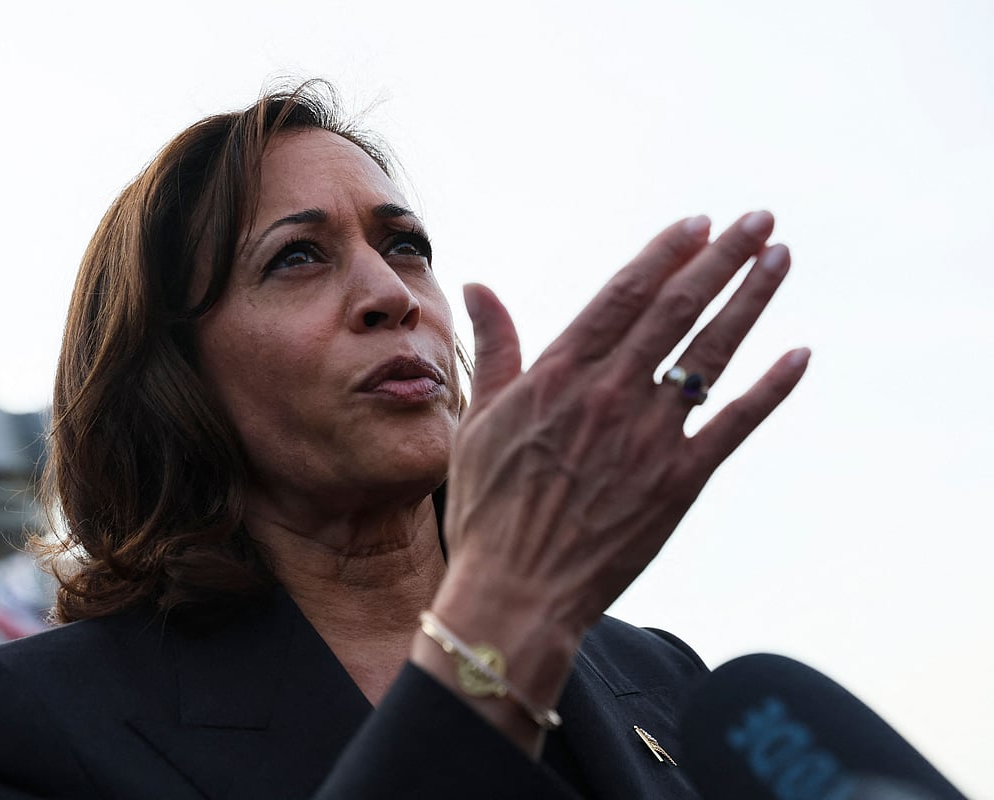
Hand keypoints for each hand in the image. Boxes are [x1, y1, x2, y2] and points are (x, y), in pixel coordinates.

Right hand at [439, 211, 808, 636]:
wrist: (517, 590)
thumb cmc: (489, 507)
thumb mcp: (480, 418)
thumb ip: (494, 347)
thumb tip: (480, 285)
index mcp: (560, 374)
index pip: (625, 294)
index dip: (665, 253)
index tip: (697, 223)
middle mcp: (610, 393)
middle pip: (677, 309)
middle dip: (721, 257)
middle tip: (758, 219)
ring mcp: (649, 436)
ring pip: (710, 352)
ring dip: (749, 300)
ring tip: (779, 258)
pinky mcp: (679, 480)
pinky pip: (734, 423)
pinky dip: (770, 388)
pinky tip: (798, 354)